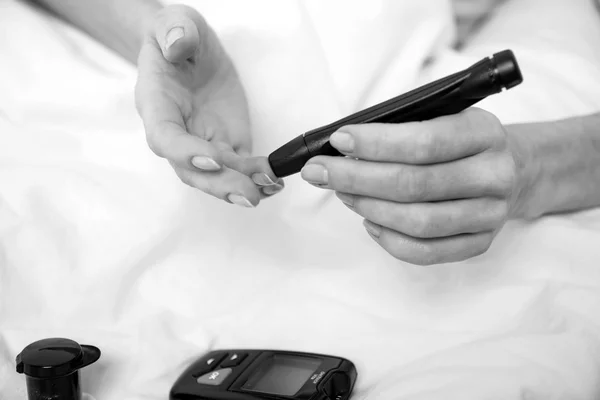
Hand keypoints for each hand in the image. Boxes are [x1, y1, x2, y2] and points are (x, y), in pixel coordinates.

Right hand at [135, 5, 282, 206]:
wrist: (188, 47)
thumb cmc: (175, 36)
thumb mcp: (174, 23)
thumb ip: (174, 31)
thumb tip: (178, 45)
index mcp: (157, 106)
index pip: (165, 138)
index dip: (186, 154)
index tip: (214, 161)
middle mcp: (178, 133)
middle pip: (191, 170)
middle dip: (220, 185)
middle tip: (249, 195)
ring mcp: (202, 142)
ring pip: (217, 176)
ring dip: (243, 186)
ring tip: (270, 188)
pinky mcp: (226, 143)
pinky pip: (240, 167)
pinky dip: (257, 176)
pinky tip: (275, 181)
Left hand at [300, 108, 519, 264]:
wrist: (514, 168)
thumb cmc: (461, 141)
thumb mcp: (443, 117)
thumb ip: (401, 129)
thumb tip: (342, 148)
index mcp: (484, 132)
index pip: (424, 143)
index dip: (375, 144)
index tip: (338, 141)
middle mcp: (494, 175)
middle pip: (413, 184)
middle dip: (355, 177)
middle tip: (319, 172)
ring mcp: (490, 214)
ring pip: (417, 221)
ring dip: (368, 206)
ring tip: (342, 192)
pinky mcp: (480, 243)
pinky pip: (425, 252)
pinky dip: (389, 239)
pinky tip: (369, 221)